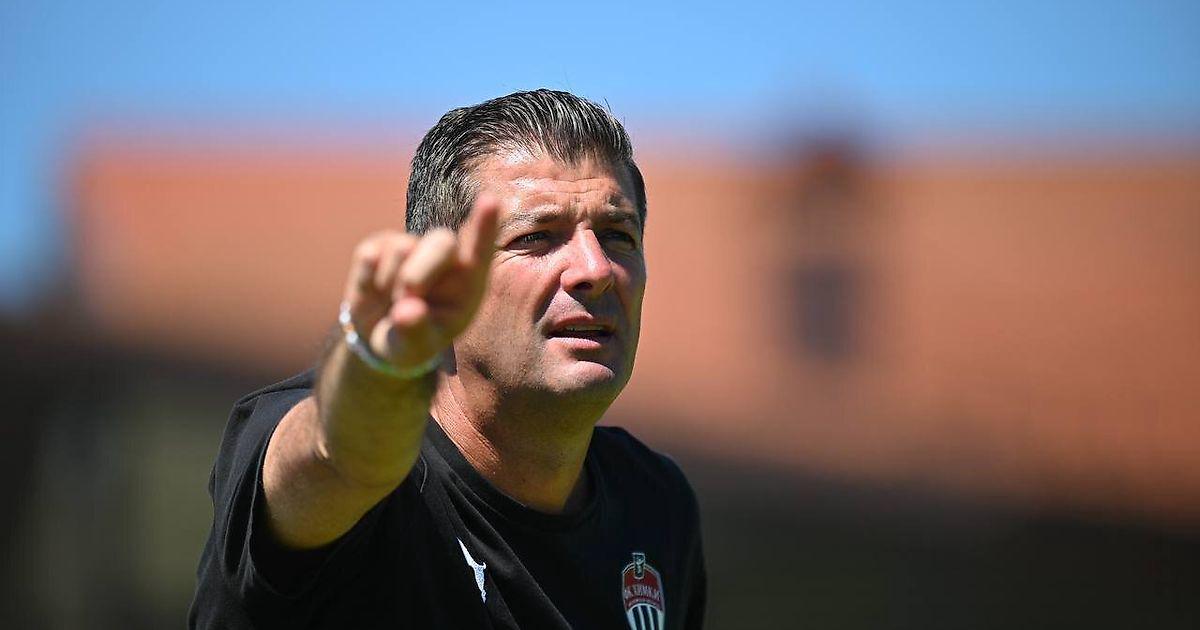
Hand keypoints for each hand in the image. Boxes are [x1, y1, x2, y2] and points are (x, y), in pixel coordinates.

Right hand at [341, 196, 500, 372]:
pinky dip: (367, 282)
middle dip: (422, 270)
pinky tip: (375, 293)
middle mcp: (446, 259)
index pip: (481, 251)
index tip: (490, 201)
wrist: (381, 336)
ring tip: (394, 304)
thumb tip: (406, 312)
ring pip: (401, 249)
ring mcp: (413, 246)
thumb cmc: (412, 341)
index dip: (485, 226)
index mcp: (468, 283)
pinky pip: (370, 256)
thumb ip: (415, 332)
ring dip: (391, 287)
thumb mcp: (415, 348)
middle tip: (409, 296)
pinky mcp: (380, 244)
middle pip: (441, 242)